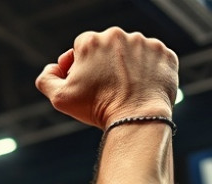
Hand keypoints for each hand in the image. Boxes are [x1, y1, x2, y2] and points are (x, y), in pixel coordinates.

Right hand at [35, 27, 178, 129]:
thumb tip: (52, 68)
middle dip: (105, 64)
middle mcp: (118, 35)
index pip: (81, 47)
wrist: (137, 119)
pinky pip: (154, 60)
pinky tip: (143, 87)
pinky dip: (149, 71)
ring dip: (128, 66)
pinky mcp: (165, 54)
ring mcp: (145, 43)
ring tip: (126, 89)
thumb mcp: (60, 98)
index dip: (80, 66)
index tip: (86, 83)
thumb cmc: (97, 108)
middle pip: (107, 47)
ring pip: (132, 52)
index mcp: (91, 40)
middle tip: (106, 88)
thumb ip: (46, 79)